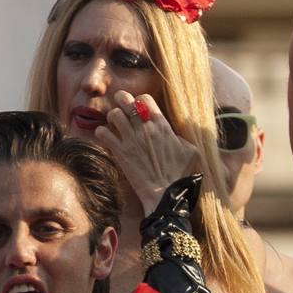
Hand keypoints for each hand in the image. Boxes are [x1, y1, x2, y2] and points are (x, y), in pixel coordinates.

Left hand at [93, 91, 201, 214]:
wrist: (166, 194)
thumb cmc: (181, 173)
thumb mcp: (190, 150)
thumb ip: (179, 136)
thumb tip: (173, 132)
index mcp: (162, 125)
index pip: (145, 98)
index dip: (139, 101)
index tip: (138, 109)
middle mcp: (145, 128)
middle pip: (125, 100)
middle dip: (121, 100)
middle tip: (120, 107)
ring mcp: (131, 140)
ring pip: (113, 114)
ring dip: (112, 117)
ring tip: (115, 124)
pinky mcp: (120, 153)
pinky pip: (103, 133)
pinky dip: (102, 133)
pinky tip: (107, 138)